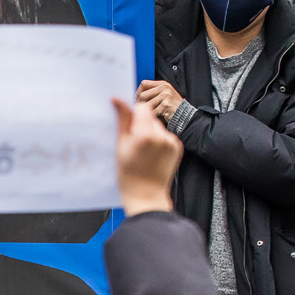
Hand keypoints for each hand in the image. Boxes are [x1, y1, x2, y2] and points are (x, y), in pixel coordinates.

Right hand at [114, 96, 180, 214]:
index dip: (133, 115)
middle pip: (150, 117)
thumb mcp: (120, 146)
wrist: (146, 194)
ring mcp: (172, 142)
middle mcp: (162, 136)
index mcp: (145, 134)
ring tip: (143, 151)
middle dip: (141, 125)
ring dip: (150, 133)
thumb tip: (117, 100)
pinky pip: (165, 136)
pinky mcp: (177, 147)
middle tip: (133, 142)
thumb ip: (122, 120)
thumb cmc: (128, 174)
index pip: (142, 108)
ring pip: (158, 126)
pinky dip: (159, 141)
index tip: (128, 126)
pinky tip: (152, 154)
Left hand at [137, 79, 185, 123]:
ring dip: (145, 112)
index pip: (144, 83)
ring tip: (148, 115)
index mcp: (163, 84)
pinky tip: (155, 117)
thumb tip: (134, 97)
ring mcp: (166, 95)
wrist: (184, 115)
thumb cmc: (170, 108)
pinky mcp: (166, 104)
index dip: (137, 92)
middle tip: (139, 110)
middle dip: (139, 104)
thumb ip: (151, 93)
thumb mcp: (162, 96)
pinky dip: (151, 116)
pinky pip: (152, 111)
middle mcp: (165, 88)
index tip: (136, 100)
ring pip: (145, 104)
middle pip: (142, 95)